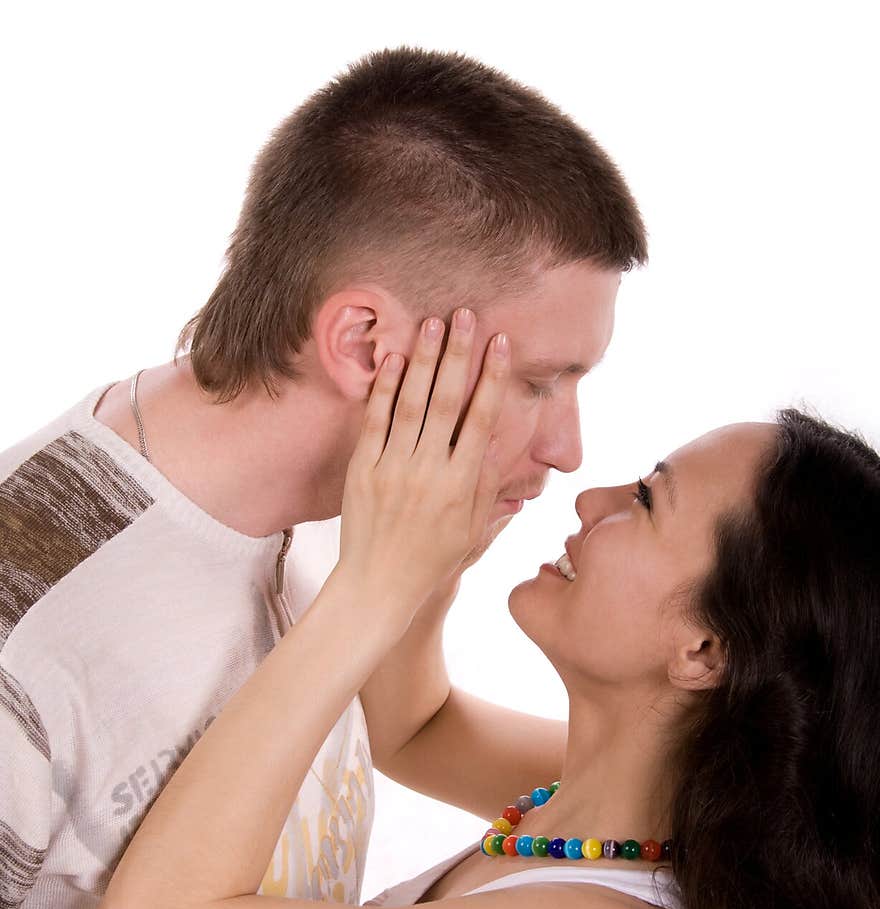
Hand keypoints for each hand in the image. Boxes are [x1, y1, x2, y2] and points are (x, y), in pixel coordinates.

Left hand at [337, 310, 509, 628]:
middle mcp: (428, 472)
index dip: (492, 379)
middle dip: (458, 355)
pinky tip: (394, 359)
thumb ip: (489, 486)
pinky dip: (385, 389)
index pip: (481, 421)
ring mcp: (392, 469)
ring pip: (412, 404)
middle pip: (447, 402)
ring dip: (424, 361)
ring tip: (433, 323)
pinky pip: (375, 422)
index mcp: (460, 486)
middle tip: (465, 315)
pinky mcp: (362, 471)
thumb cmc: (432, 561)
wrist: (378, 585)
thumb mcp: (472, 529)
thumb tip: (505, 444)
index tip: (500, 344)